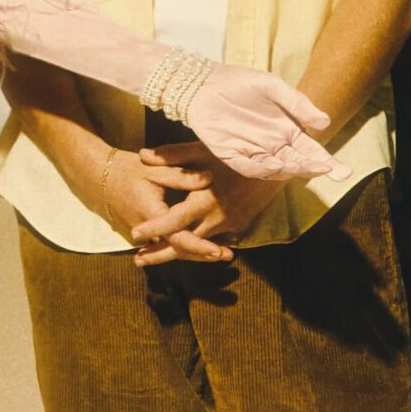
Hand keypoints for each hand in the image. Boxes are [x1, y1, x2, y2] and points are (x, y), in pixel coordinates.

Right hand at [49, 125, 211, 246]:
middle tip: (228, 256)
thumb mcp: (154, 168)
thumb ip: (182, 175)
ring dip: (193, 252)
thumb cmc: (127, 169)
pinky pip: (162, 244)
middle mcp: (144, 231)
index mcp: (150, 214)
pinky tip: (199, 246)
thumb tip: (210, 178)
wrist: (97, 176)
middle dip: (203, 254)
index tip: (219, 251)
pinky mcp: (139, 235)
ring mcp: (139, 236)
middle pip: (177, 250)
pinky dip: (180, 246)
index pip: (179, 238)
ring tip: (219, 254)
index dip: (200, 246)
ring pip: (170, 249)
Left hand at [136, 143, 284, 262]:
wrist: (276, 164)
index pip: (175, 220)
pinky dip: (197, 246)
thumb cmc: (237, 153)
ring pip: (198, 245)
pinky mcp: (237, 225)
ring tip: (154, 257)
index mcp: (205, 200)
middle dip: (161, 253)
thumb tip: (143, 154)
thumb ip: (172, 155)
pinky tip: (183, 248)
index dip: (154, 229)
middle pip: (185, 243)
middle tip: (138, 261)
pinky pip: (213, 240)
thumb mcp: (203, 150)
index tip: (135, 234)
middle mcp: (216, 218)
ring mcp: (229, 225)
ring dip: (178, 252)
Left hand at [180, 65, 337, 182]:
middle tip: (325, 169)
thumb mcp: (273, 87)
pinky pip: (249, 167)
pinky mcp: (231, 155)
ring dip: (290, 169)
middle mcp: (273, 145)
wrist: (204, 82)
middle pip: (297, 163)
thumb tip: (325, 123)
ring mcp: (253, 152)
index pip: (312, 151)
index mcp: (287, 131)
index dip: (328, 162)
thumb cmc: (241, 82)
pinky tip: (275, 164)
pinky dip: (262, 169)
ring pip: (276, 169)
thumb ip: (298, 104)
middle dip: (313, 168)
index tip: (343, 171)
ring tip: (302, 165)